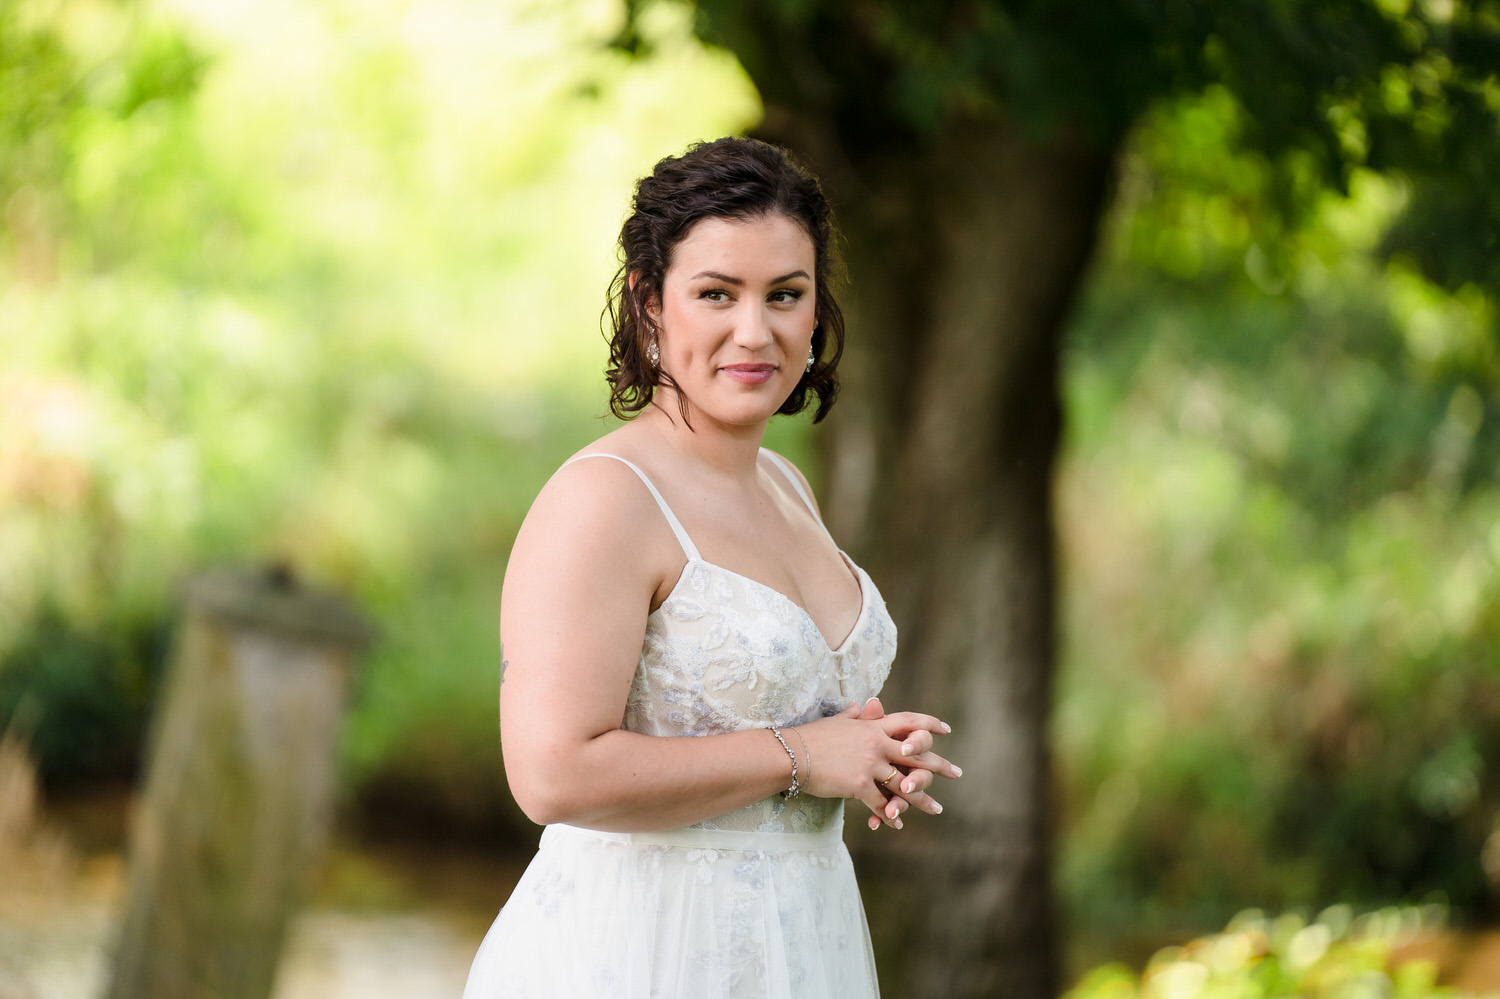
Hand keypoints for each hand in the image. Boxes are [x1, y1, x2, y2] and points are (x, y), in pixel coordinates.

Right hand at [794, 699, 959, 831]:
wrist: (791, 754)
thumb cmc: (811, 737)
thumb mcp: (836, 722)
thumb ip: (854, 716)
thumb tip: (860, 705)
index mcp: (872, 727)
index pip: (908, 722)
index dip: (928, 725)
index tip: (946, 730)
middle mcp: (876, 744)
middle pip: (915, 754)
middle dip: (938, 765)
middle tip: (956, 773)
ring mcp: (869, 765)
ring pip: (903, 784)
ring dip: (921, 800)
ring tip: (937, 809)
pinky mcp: (858, 785)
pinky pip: (880, 803)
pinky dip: (890, 815)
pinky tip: (897, 823)